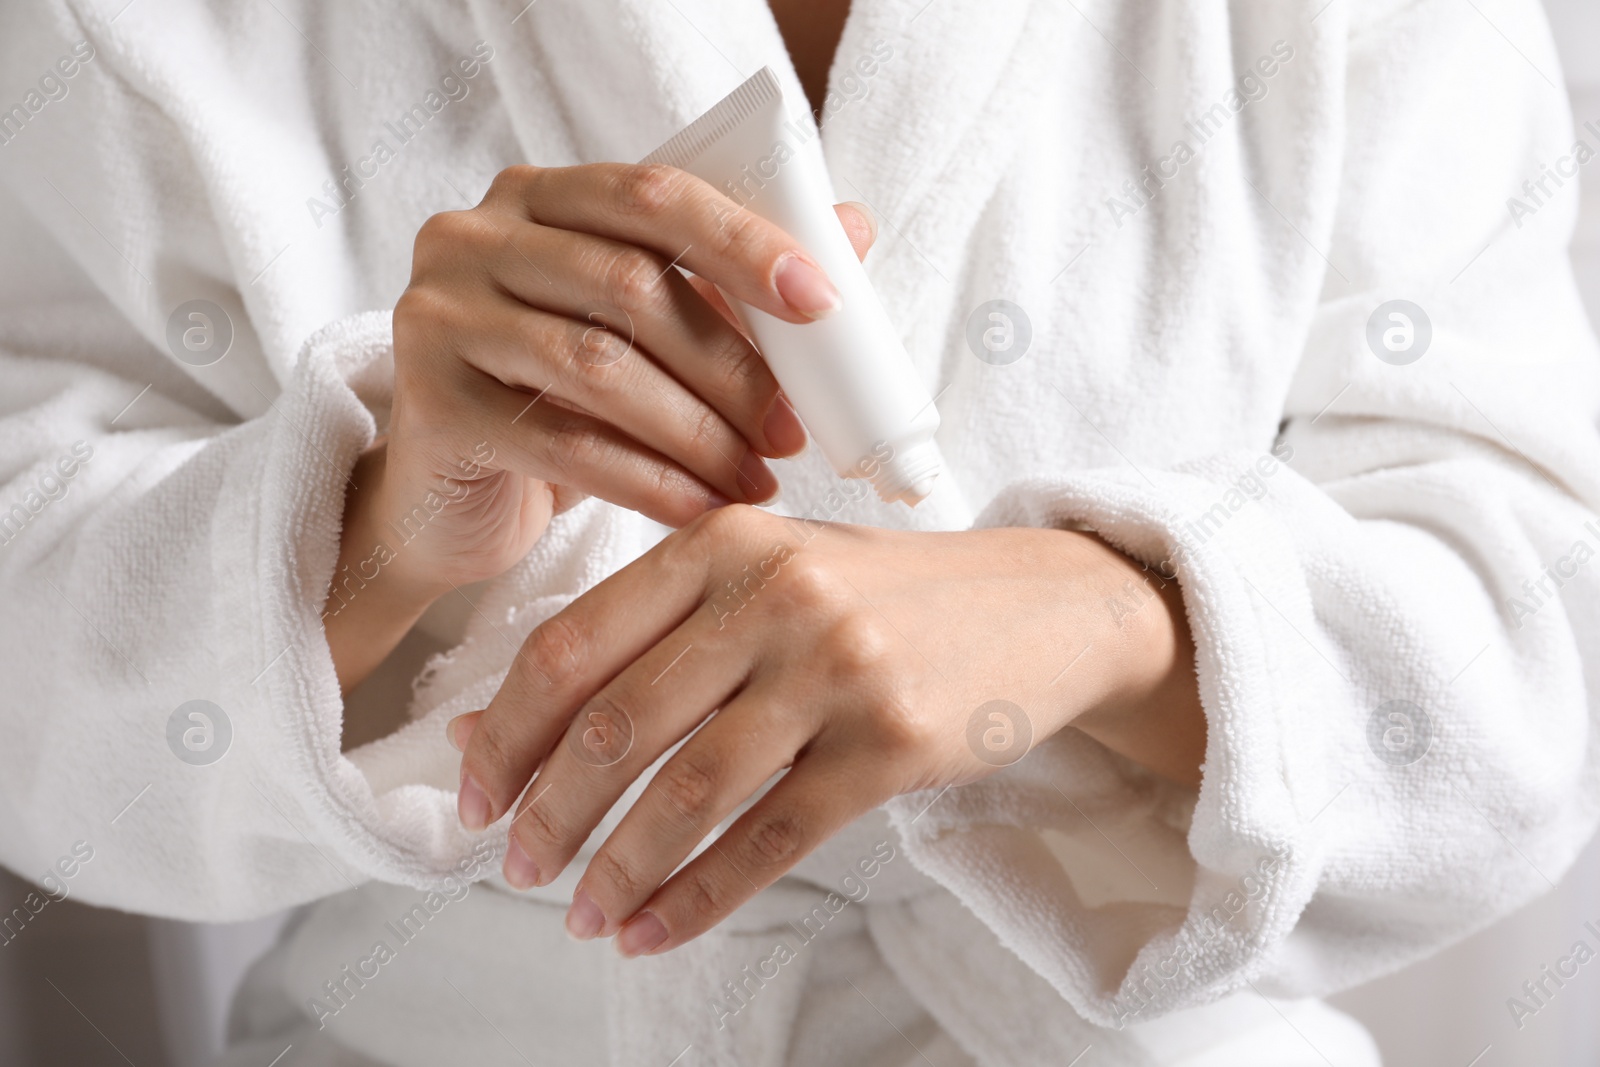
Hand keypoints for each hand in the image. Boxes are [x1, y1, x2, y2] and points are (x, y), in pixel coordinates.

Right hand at [325, 164, 876, 693]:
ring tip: (759, 479)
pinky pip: (564, 443)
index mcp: (537, 197)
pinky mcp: (430, 405)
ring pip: (599, 365)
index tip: (822, 302)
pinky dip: (649, 482)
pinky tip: (702, 509)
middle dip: (732, 365)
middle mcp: (473, 237)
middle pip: (630, 285)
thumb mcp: (644, 334)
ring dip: (699, 432)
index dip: (742, 242)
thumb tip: (854, 228)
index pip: (651, 193)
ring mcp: (440, 315)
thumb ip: (731, 279)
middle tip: (793, 430)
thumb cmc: (559, 401)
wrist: (449, 498)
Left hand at [449, 505, 1203, 955]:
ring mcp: (836, 669)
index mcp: (722, 543)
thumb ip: (635, 635)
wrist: (1042, 606)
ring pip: (688, 792)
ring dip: (617, 868)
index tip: (475, 797)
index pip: (574, 644)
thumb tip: (484, 725)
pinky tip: (654, 931)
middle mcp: (774, 596)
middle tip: (519, 869)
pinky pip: (769, 840)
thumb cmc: (880, 595)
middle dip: (549, 813)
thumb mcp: (760, 581)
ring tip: (583, 915)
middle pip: (618, 724)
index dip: (506, 732)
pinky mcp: (890, 745)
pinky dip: (697, 898)